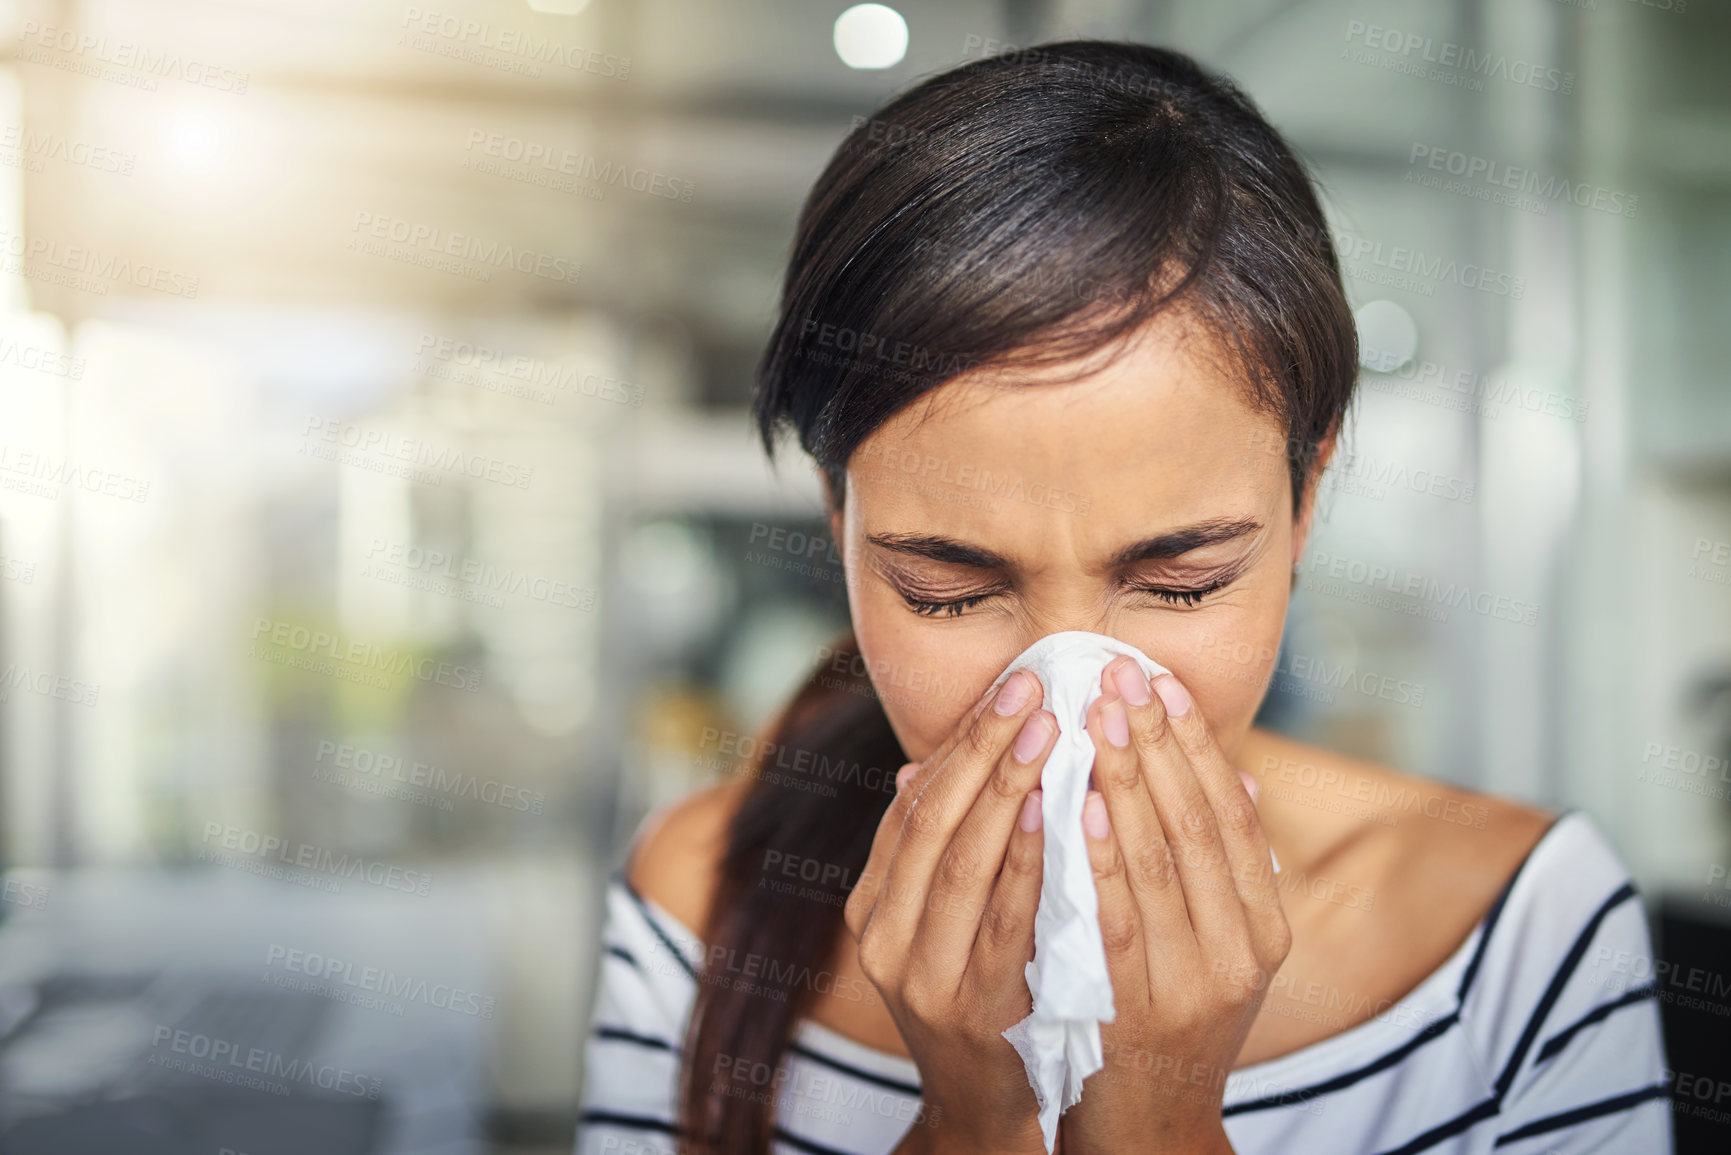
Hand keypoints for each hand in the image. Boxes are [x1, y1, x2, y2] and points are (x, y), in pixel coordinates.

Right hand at [846, 668, 1060, 1154]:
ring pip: (959, 862)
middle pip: (931, 822)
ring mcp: (919, 975)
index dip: (958, 743)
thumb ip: (934, 853)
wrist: (983, 1107)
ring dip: (1004, 789)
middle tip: (1032, 689)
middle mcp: (882, 937)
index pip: (912, 806)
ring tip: (1046, 731)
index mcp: (871, 907)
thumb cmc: (976, 998)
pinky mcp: (968, 1007)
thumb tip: (921, 766)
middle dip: (981, 748)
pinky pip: (1001, 919)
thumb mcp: (939, 925)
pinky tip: (1055, 811)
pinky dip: (1026, 859)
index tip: (1009, 688)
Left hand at [1056, 659, 1288, 1154]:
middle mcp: (1241, 951)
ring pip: (1161, 862)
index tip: (1159, 682)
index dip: (1196, 744)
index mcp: (1264, 927)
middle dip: (1156, 742)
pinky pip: (1117, 918)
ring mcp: (1193, 982)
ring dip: (1127, 781)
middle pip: (1199, 825)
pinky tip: (1080, 805)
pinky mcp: (1139, 1010)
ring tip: (1097, 715)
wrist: (1149, 1126)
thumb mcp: (1217, 945)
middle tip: (1117, 673)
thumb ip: (1225, 868)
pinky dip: (1101, 858)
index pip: (1232, 814)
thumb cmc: (1172, 1018)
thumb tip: (1246, 776)